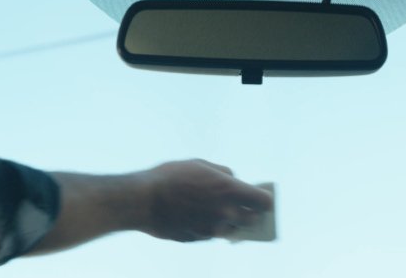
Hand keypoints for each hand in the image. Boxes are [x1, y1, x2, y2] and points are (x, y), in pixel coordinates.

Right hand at [135, 159, 272, 241]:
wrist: (141, 201)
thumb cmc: (170, 177)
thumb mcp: (199, 164)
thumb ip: (222, 173)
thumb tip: (233, 180)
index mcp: (229, 191)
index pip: (264, 202)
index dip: (264, 198)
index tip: (259, 195)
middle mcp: (225, 214)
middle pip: (252, 220)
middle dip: (250, 213)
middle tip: (244, 205)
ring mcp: (211, 230)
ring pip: (231, 230)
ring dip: (229, 221)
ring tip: (218, 210)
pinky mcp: (197, 239)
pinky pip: (210, 234)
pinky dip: (209, 227)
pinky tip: (195, 216)